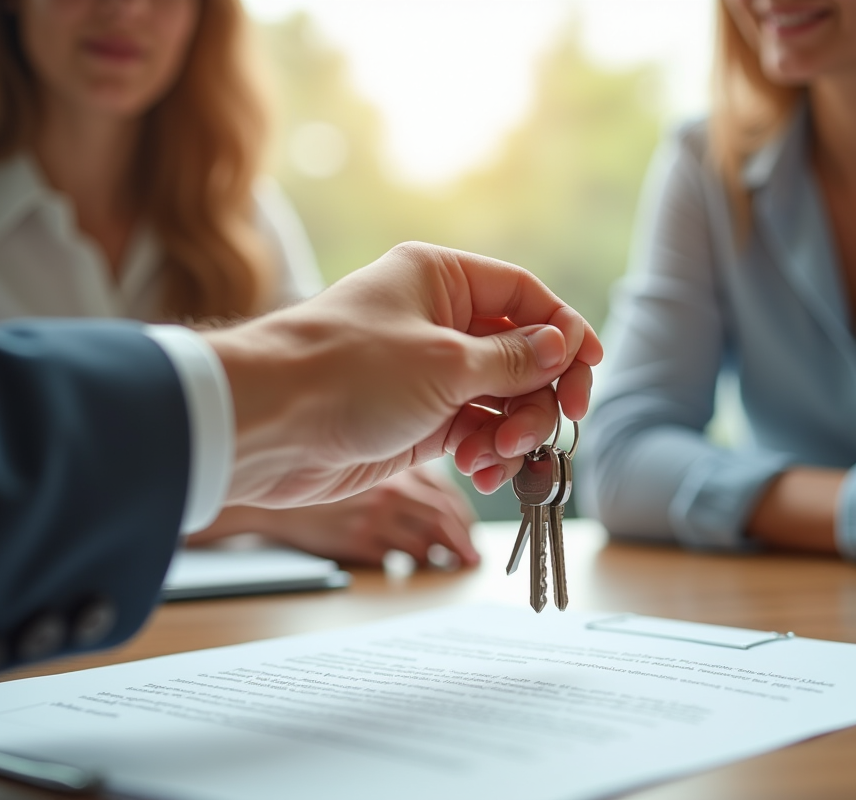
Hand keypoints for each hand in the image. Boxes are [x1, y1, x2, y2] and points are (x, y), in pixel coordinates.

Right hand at [190, 468, 479, 567]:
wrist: (273, 495)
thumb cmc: (317, 477)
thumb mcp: (366, 463)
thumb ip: (400, 474)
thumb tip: (434, 499)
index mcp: (398, 463)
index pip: (447, 491)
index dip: (465, 515)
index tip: (470, 532)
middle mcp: (392, 485)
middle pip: (445, 516)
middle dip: (463, 539)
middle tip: (471, 558)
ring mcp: (376, 512)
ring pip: (428, 539)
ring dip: (447, 555)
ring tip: (455, 567)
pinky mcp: (359, 537)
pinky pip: (399, 556)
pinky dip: (413, 564)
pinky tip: (416, 568)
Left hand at [204, 243, 603, 507]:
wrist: (267, 428)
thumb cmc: (344, 373)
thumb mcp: (443, 360)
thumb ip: (510, 359)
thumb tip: (561, 347)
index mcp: (440, 280)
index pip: (524, 295)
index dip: (564, 329)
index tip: (588, 369)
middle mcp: (438, 322)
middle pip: (521, 352)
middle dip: (539, 393)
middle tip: (551, 425)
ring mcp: (429, 374)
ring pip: (502, 399)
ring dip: (514, 431)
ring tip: (496, 455)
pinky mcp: (419, 420)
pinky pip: (476, 432)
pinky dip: (489, 453)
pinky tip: (481, 470)